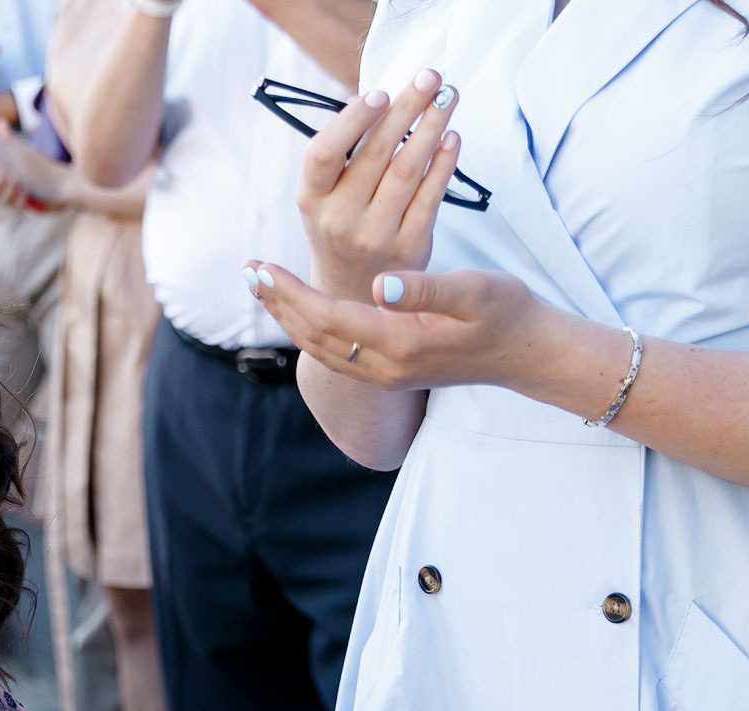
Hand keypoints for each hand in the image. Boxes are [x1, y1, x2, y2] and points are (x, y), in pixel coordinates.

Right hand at [0, 120, 69, 209]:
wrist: (63, 186)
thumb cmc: (41, 168)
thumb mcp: (20, 153)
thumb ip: (5, 142)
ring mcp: (6, 197)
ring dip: (5, 191)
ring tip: (17, 180)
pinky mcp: (16, 206)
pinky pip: (9, 207)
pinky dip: (18, 198)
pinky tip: (25, 193)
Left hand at [244, 259, 549, 393]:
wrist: (528, 354)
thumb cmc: (507, 313)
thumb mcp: (475, 291)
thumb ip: (427, 289)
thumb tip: (381, 286)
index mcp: (400, 343)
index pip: (327, 317)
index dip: (289, 293)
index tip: (261, 268)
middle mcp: (384, 367)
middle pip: (313, 336)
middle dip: (277, 304)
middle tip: (249, 271)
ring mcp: (384, 374)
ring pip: (320, 348)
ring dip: (288, 317)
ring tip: (264, 286)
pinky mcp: (388, 372)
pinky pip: (334, 352)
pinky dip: (309, 328)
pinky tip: (299, 307)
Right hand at [294, 68, 459, 300]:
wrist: (351, 291)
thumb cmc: (341, 224)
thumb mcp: (324, 195)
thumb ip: (345, 154)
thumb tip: (384, 97)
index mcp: (310, 199)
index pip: (323, 154)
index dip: (352, 121)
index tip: (379, 93)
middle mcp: (338, 219)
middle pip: (375, 154)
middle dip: (406, 109)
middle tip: (430, 77)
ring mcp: (374, 235)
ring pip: (407, 170)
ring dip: (432, 126)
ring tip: (448, 96)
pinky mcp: (408, 246)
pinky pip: (431, 196)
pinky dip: (444, 162)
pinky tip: (453, 136)